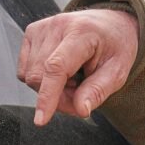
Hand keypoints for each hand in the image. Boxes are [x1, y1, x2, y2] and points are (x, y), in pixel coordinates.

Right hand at [17, 9, 139, 125]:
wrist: (110, 24)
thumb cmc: (115, 46)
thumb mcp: (119, 71)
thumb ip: (98, 90)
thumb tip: (80, 110)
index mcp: (82, 31)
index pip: (56, 67)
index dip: (48, 96)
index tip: (41, 120)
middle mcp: (57, 25)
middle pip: (40, 77)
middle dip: (58, 97)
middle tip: (81, 94)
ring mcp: (41, 27)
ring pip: (29, 76)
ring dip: (51, 88)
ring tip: (75, 78)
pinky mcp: (31, 32)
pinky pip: (25, 70)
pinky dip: (42, 79)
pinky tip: (62, 71)